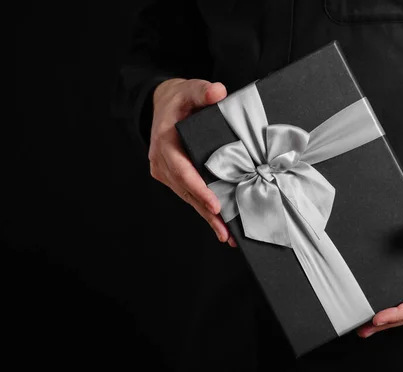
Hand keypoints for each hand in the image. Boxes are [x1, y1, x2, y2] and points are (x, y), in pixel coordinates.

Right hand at [148, 78, 236, 246]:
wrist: (163, 106)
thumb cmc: (180, 100)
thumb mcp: (190, 90)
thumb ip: (203, 91)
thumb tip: (217, 92)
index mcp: (164, 142)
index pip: (182, 170)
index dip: (199, 189)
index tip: (215, 205)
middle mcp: (162, 162)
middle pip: (187, 192)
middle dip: (207, 213)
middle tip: (225, 231)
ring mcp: (166, 173)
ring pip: (189, 198)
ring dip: (208, 217)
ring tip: (226, 235)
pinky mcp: (174, 178)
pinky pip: (190, 196)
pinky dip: (205, 210)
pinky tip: (220, 226)